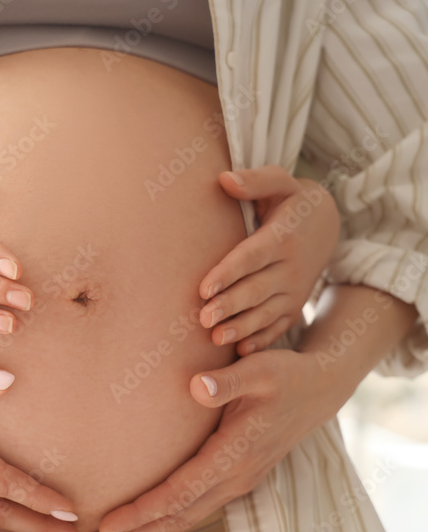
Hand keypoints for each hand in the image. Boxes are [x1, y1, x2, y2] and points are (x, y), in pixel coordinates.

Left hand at [80, 348, 344, 531]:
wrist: (320, 389)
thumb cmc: (286, 375)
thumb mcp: (261, 370)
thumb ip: (228, 380)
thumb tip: (196, 386)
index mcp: (235, 455)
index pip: (179, 492)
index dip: (141, 511)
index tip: (106, 525)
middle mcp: (235, 478)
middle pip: (176, 519)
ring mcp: (236, 483)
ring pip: (184, 521)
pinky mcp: (233, 480)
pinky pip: (193, 511)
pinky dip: (163, 527)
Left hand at [199, 166, 339, 355]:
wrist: (327, 225)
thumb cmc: (292, 201)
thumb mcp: (281, 183)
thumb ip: (256, 181)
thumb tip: (224, 179)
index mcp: (282, 238)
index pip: (251, 257)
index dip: (228, 273)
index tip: (204, 288)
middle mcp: (291, 267)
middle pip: (256, 289)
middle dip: (230, 306)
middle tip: (203, 319)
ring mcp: (294, 290)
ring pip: (266, 312)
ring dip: (241, 327)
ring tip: (216, 339)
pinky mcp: (294, 306)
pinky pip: (279, 326)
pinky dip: (262, 340)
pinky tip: (242, 352)